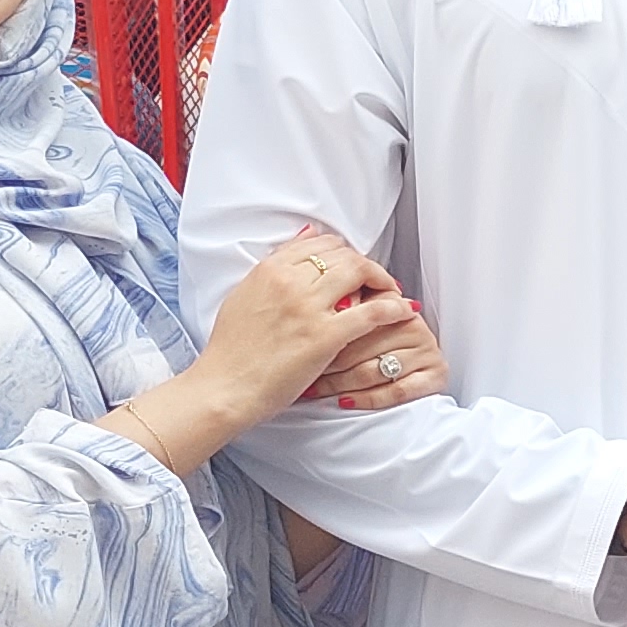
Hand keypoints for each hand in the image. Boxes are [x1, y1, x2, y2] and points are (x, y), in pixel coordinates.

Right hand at [192, 227, 400, 432]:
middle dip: (365, 265)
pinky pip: (372, 311)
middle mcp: (289, 282)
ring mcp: (308, 308)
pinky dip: (393, 307)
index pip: (319, 243)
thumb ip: (273, 270)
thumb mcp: (244, 296)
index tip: (353, 266)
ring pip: (360, 273)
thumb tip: (302, 240)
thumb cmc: (231, 350)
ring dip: (383, 280)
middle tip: (377, 280)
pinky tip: (403, 312)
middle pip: (343, 254)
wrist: (224, 387)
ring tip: (392, 292)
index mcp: (269, 270)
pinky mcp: (325, 336)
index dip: (343, 252)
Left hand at [309, 300, 447, 410]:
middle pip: (363, 345)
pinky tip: (345, 402)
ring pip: (375, 370)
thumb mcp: (365, 327)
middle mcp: (415, 326)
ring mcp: (427, 351)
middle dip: (328, 361)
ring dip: (340, 383)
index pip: (359, 317)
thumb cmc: (379, 352)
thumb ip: (349, 311)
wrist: (422, 392)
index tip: (303, 342)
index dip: (329, 331)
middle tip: (303, 372)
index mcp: (396, 306)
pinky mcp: (436, 377)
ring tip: (316, 389)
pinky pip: (396, 391)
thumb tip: (320, 307)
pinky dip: (367, 398)